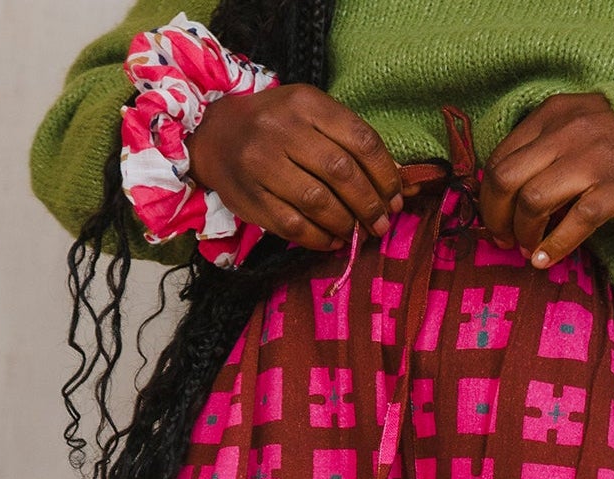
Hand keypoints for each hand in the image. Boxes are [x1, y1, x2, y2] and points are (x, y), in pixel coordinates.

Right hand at [189, 83, 400, 250]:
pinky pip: (294, 226)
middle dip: (369, 204)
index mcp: (306, 103)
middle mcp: (282, 129)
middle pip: (341, 172)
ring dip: (346, 224)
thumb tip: (399, 181)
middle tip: (380, 223)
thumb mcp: (311, 116)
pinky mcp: (251, 198)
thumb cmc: (275, 126)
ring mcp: (262, 163)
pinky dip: (321, 239)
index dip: (385, 174)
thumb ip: (350, 141)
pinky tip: (333, 241)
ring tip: (358, 233)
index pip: (360, 139)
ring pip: (318, 202)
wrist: (214, 135)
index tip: (395, 196)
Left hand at [480, 93, 613, 267]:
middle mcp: (568, 131)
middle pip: (507, 180)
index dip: (488, 198)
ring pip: (533, 201)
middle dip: (497, 218)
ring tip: (529, 249)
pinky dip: (554, 247)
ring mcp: (594, 158)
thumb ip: (540, 150)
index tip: (495, 222)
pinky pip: (576, 221)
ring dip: (524, 234)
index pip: (499, 159)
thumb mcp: (573, 127)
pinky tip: (545, 260)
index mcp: (551, 113)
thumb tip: (502, 200)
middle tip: (505, 240)